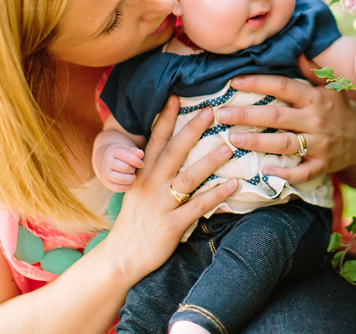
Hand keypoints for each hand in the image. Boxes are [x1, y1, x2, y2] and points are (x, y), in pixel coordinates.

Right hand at [95, 143, 143, 191]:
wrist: (106, 161)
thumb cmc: (121, 155)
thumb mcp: (127, 150)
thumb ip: (135, 152)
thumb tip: (141, 153)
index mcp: (113, 151)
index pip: (126, 156)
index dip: (136, 161)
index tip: (141, 164)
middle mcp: (106, 162)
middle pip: (124, 168)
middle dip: (133, 170)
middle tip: (134, 170)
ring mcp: (104, 173)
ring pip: (120, 179)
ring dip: (131, 179)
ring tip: (132, 176)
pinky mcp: (105, 182)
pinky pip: (117, 188)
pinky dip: (126, 187)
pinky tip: (129, 183)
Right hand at [100, 97, 237, 284]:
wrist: (121, 257)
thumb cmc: (135, 223)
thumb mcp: (137, 192)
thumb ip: (152, 173)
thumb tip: (172, 152)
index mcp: (142, 176)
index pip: (154, 142)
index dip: (165, 119)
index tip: (175, 97)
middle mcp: (150, 186)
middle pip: (173, 152)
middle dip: (192, 129)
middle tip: (211, 111)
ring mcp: (160, 205)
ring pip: (188, 177)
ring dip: (210, 160)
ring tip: (229, 146)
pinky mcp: (171, 224)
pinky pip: (198, 206)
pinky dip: (216, 194)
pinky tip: (233, 184)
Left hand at [217, 56, 355, 186]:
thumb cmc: (341, 109)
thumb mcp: (330, 87)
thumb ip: (312, 72)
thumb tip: (297, 52)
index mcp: (315, 97)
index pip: (283, 87)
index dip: (258, 83)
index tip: (234, 82)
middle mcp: (316, 119)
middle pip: (277, 116)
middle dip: (247, 115)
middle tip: (221, 114)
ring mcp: (319, 143)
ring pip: (284, 143)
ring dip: (256, 142)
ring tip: (232, 138)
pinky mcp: (322, 164)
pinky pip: (302, 171)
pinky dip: (284, 173)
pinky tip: (264, 171)